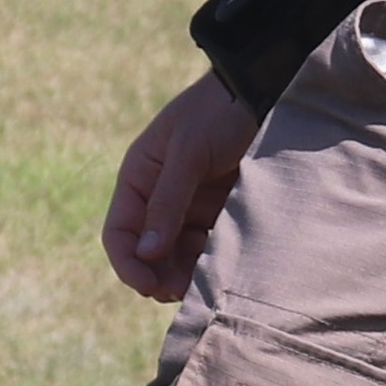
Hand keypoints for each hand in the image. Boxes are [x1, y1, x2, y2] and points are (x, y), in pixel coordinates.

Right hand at [101, 75, 254, 301]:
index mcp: (139, 178)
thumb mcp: (189, 151)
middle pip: (149, 253)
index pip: (120, 232)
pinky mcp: (221, 214)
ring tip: (204, 287)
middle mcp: (159, 198)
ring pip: (178, 257)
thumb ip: (168, 200)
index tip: (146, 285)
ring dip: (185, 276)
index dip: (127, 263)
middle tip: (181, 293)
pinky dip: (210, 264)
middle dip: (159, 276)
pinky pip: (208, 249)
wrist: (265, 92)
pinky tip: (222, 272)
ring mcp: (190, 208)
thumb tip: (146, 253)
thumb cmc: (219, 112)